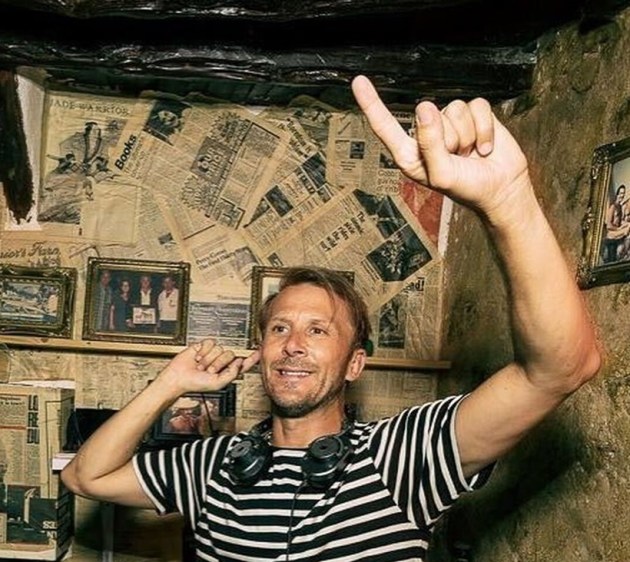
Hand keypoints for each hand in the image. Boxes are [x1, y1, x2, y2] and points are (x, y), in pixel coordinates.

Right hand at [159, 339, 260, 393]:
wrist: (179, 378)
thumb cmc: (196, 384)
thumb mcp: (218, 383)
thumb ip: (232, 374)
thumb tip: (239, 361)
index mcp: (228, 371)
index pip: (243, 363)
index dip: (252, 357)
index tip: (260, 350)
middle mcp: (222, 361)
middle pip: (230, 354)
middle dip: (219, 363)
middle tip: (209, 371)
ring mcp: (213, 353)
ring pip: (220, 348)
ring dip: (208, 359)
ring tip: (201, 366)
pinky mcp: (204, 346)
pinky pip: (210, 343)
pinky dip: (203, 352)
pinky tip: (197, 358)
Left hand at [351, 75, 530, 216]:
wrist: (501, 189)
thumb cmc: (467, 188)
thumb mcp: (443, 174)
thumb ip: (430, 144)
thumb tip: (425, 109)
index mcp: (410, 153)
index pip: (386, 126)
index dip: (372, 104)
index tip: (359, 83)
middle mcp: (426, 135)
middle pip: (429, 115)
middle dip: (449, 138)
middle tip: (458, 159)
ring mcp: (450, 123)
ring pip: (455, 109)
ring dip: (468, 135)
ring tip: (470, 154)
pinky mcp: (473, 115)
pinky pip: (477, 107)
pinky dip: (485, 129)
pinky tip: (484, 147)